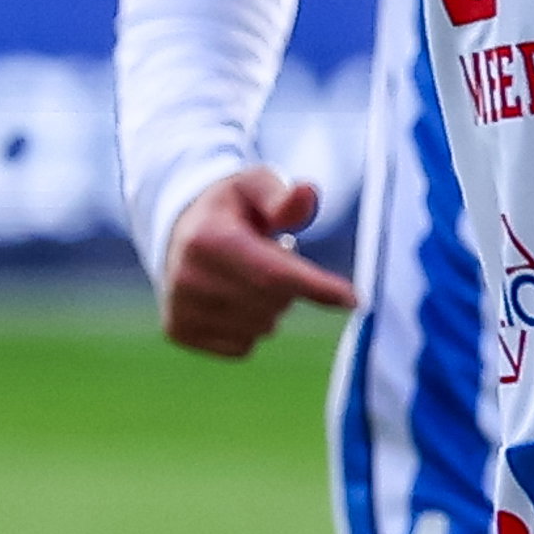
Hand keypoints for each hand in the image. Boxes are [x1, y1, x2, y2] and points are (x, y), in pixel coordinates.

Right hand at [157, 166, 356, 357]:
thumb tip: (307, 193)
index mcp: (207, 239)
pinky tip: (236, 300)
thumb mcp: (256, 186)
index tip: (355, 299)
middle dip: (293, 287)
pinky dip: (252, 328)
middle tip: (278, 259)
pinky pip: (242, 347)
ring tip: (252, 277)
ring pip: (261, 329)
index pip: (273, 274)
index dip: (317, 287)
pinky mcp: (178, 331)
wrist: (179, 233)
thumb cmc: (232, 208)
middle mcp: (186, 277)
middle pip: (272, 303)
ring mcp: (179, 308)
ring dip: (273, 308)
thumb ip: (284, 195)